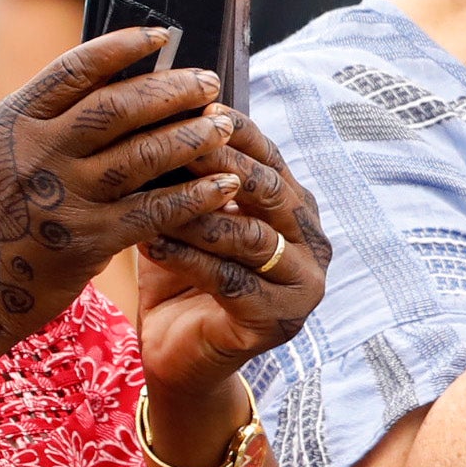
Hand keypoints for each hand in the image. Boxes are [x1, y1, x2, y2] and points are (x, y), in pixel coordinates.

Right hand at [0, 26, 243, 332]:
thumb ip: (46, 120)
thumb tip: (120, 80)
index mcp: (9, 122)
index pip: (74, 69)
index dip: (123, 47)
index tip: (164, 36)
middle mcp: (32, 154)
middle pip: (117, 107)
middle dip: (172, 91)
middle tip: (210, 83)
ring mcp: (61, 198)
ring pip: (143, 155)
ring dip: (192, 137)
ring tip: (224, 125)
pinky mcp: (87, 242)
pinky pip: (154, 210)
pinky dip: (195, 195)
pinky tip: (224, 185)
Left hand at [121, 113, 330, 387]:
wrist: (179, 358)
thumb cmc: (179, 279)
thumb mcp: (185, 219)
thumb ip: (188, 179)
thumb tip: (162, 116)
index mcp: (297, 211)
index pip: (271, 158)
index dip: (236, 131)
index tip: (195, 108)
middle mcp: (312, 244)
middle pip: (269, 192)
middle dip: (221, 164)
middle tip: (175, 145)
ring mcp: (302, 287)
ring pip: (251, 238)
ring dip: (201, 214)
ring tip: (156, 195)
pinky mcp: (279, 323)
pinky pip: (231, 282)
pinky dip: (189, 259)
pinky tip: (153, 243)